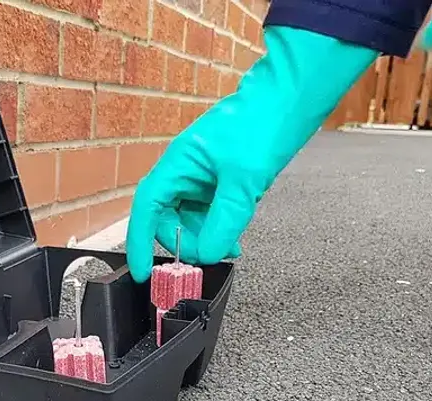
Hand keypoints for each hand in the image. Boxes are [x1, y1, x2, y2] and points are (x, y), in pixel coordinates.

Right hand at [126, 27, 377, 281]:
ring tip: (231, 246)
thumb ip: (224, 221)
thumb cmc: (262, 123)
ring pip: (190, 219)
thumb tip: (208, 253)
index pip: (146, 209)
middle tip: (211, 254)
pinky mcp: (218, 179)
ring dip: (206, 236)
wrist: (291, 95)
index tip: (143, 272)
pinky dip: (218, 227)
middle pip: (167, 219)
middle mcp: (183, 171)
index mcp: (177, 164)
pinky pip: (208, 212)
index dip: (140, 242)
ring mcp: (200, 176)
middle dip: (186, 240)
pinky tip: (234, 237)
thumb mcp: (243, 181)